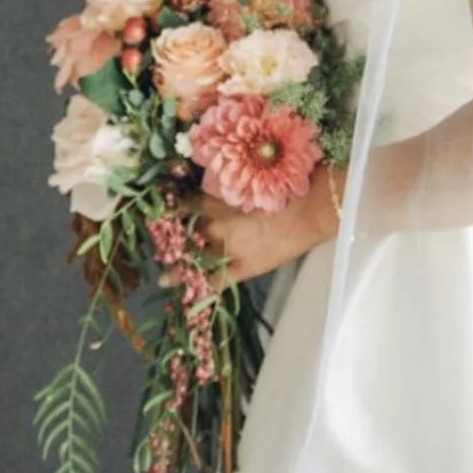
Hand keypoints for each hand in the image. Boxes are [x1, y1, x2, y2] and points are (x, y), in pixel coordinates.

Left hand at [164, 179, 338, 292]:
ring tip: (164, 275)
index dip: (172, 209)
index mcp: (218, 204)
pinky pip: (214, 282)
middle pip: (186, 234)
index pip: (186, 206)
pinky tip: (181, 290)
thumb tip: (215, 188)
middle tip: (164, 245)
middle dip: (174, 240)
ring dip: (178, 265)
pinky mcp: (241, 269)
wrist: (312, 210)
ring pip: (193, 258)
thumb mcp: (251, 182)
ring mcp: (227, 250)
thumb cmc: (287, 188)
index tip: (159, 211)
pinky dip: (197, 286)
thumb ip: (229, 189)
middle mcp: (217, 227)